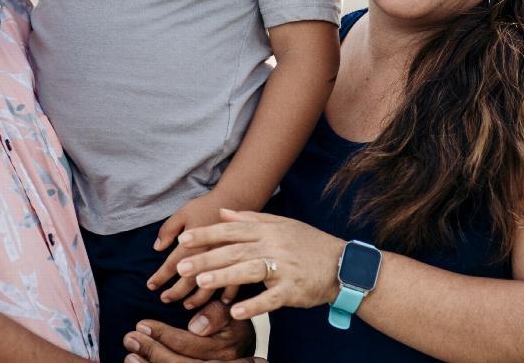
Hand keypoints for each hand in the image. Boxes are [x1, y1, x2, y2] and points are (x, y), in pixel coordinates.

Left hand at [122, 300, 257, 362]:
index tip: (142, 324)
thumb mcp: (230, 312)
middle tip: (130, 338)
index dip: (163, 336)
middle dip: (152, 352)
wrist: (242, 347)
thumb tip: (195, 326)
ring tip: (130, 355)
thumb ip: (216, 313)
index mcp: (224, 349)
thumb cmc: (233, 324)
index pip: (188, 345)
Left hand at [149, 193, 239, 309]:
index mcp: (192, 242)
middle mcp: (208, 253)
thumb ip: (168, 230)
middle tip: (164, 299)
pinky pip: (235, 284)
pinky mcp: (240, 260)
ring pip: (211, 286)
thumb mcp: (182, 213)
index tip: (150, 286)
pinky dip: (227, 295)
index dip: (160, 277)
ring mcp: (225, 259)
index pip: (172, 265)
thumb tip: (157, 248)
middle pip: (190, 279)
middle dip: (176, 292)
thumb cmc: (205, 206)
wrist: (234, 198)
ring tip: (187, 305)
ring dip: (198, 298)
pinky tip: (221, 302)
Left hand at [175, 208, 342, 319]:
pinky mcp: (293, 290)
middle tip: (181, 266)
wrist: (343, 264)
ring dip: (224, 277)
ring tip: (201, 283)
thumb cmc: (308, 243)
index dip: (206, 235)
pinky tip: (234, 312)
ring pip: (249, 271)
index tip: (183, 240)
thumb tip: (222, 211)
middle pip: (234, 251)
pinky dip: (253, 305)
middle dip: (206, 258)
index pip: (231, 231)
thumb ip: (251, 218)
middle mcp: (274, 246)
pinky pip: (271, 298)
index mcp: (268, 230)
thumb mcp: (281, 224)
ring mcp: (284, 268)